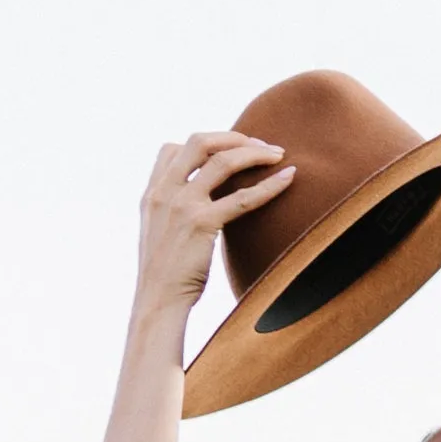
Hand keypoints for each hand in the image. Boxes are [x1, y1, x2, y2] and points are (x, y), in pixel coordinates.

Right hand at [134, 129, 294, 320]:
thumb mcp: (158, 237)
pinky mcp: (202, 223)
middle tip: (259, 145)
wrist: (156, 304)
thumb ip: (172, 215)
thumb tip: (197, 210)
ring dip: (254, 152)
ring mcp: (182, 205)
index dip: (202, 144)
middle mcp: (164, 192)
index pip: (171, 149)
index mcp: (151, 194)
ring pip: (222, 161)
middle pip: (199, 142)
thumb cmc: (162, 280)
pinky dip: (270, 185)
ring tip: (277, 155)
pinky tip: (289, 177)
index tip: (227, 151)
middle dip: (233, 137)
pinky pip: (243, 198)